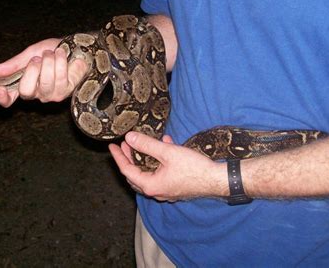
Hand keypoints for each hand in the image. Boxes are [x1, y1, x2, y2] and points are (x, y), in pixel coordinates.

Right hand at [0, 38, 88, 106]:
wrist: (77, 46)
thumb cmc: (53, 50)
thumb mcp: (31, 52)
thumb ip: (14, 63)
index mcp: (24, 84)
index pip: (9, 99)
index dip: (2, 98)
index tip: (0, 88)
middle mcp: (37, 93)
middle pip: (26, 91)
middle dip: (32, 70)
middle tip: (38, 58)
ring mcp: (52, 94)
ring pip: (45, 84)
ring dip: (49, 63)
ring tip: (53, 53)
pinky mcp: (66, 91)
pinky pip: (60, 79)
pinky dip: (60, 63)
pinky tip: (63, 54)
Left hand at [109, 132, 227, 201]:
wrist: (216, 179)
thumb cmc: (192, 168)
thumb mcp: (167, 152)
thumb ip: (147, 144)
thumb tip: (130, 137)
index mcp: (150, 185)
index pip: (127, 170)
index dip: (119, 157)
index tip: (112, 146)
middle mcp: (156, 191)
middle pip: (136, 174)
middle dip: (130, 158)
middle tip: (125, 144)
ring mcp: (166, 190)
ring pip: (149, 173)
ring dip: (145, 158)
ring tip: (143, 143)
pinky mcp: (175, 186)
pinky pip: (161, 173)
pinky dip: (159, 161)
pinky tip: (166, 145)